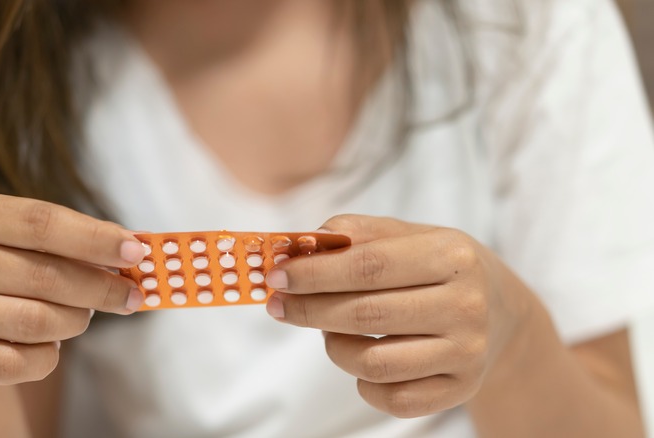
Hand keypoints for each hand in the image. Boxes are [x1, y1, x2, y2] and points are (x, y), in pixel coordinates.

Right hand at [0, 195, 145, 385]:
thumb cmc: (23, 270)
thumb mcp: (48, 244)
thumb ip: (88, 242)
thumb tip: (135, 250)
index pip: (42, 222)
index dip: (94, 238)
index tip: (136, 252)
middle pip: (44, 276)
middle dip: (100, 289)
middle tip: (131, 296)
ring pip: (35, 321)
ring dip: (75, 322)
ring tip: (81, 317)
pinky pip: (17, 363)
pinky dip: (48, 358)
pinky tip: (50, 346)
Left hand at [264, 214, 529, 416]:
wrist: (503, 313)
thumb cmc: (441, 268)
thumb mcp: (410, 235)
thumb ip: (358, 233)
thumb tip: (302, 244)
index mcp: (452, 256)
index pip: (368, 266)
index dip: (314, 273)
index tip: (277, 275)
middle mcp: (465, 306)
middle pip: (365, 315)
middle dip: (308, 310)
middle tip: (278, 304)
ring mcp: (466, 353)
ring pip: (373, 364)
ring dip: (333, 346)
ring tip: (327, 330)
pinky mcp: (461, 389)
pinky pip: (392, 398)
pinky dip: (362, 382)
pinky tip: (361, 359)